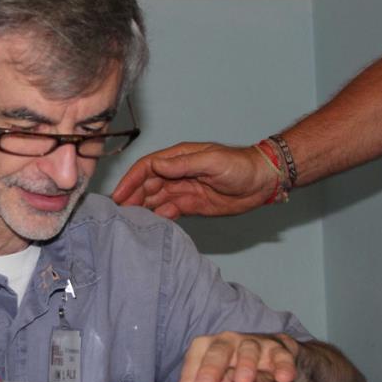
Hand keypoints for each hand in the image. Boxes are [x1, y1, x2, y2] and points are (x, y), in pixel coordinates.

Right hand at [110, 142, 276, 218]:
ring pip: (156, 198)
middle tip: (121, 212)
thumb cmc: (240, 166)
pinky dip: (160, 216)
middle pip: (147, 184)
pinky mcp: (192, 205)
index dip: (131, 180)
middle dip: (132, 196)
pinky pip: (169, 211)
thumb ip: (183, 164)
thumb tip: (156, 166)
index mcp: (179, 158)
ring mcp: (184, 189)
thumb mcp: (212, 161)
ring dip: (143, 207)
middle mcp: (177, 173)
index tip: (119, 195)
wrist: (262, 183)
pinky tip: (154, 223)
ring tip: (131, 220)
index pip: (148, 167)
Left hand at [178, 331, 298, 381]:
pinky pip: (281, 356)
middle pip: (216, 353)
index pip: (191, 376)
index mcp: (202, 351)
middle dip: (209, 371)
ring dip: (245, 364)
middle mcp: (225, 342)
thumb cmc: (234, 373)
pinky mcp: (278, 350)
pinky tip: (283, 377)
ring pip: (248, 350)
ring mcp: (252, 343)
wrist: (270, 358)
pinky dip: (282, 366)